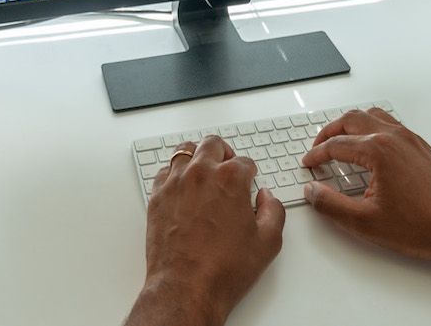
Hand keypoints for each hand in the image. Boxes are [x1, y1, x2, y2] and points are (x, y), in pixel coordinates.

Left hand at [135, 135, 284, 325]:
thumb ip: (273, 211)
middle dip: (224, 153)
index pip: (244, 161)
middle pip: (213, 144)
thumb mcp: (268, 242)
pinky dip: (174, 174)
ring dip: (197, 156)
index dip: (250, 172)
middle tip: (227, 166)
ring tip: (203, 170)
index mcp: (231, 179)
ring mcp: (176, 183)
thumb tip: (266, 198)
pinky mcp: (157, 197)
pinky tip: (182, 186)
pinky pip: (164, 172)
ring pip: (184, 150)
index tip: (249, 181)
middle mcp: (201, 174)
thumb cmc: (223, 268)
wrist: (186, 287)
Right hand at [300, 108, 430, 271]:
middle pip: (351, 120)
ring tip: (339, 142)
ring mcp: (410, 139)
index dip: (316, 155)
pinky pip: (389, 124)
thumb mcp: (365, 222)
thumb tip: (313, 192)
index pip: (336, 145)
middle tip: (317, 148)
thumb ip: (331, 205)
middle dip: (329, 132)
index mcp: (378, 150)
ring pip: (372, 116)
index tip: (308, 164)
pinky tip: (369, 147)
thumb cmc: (422, 226)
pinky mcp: (420, 146)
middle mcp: (394, 137)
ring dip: (351, 125)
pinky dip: (371, 128)